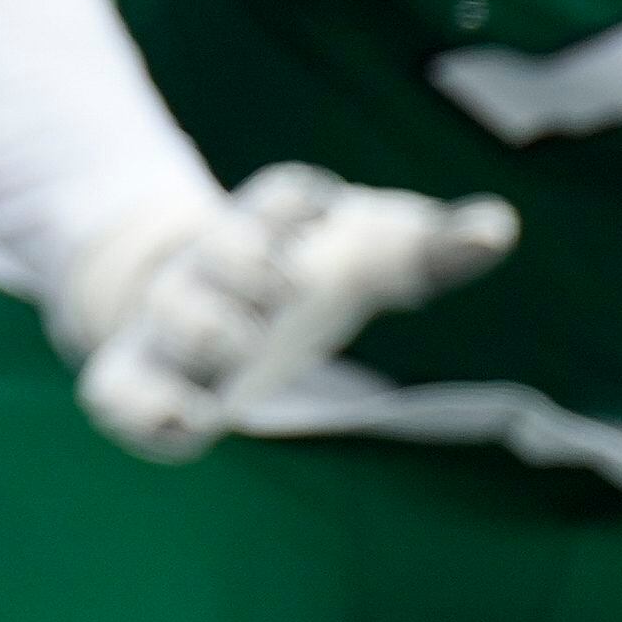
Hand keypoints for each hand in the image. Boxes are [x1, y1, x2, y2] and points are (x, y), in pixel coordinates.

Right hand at [59, 164, 517, 462]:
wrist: (194, 301)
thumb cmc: (305, 274)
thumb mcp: (367, 254)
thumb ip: (435, 247)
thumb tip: (502, 226)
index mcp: (270, 226)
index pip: (285, 196)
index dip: (301, 202)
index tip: (330, 217)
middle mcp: (215, 269)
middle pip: (224, 250)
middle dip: (253, 264)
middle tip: (290, 289)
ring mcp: (173, 326)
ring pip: (176, 314)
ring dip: (211, 327)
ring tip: (245, 347)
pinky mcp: (142, 384)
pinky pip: (120, 396)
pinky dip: (147, 411)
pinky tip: (193, 425)